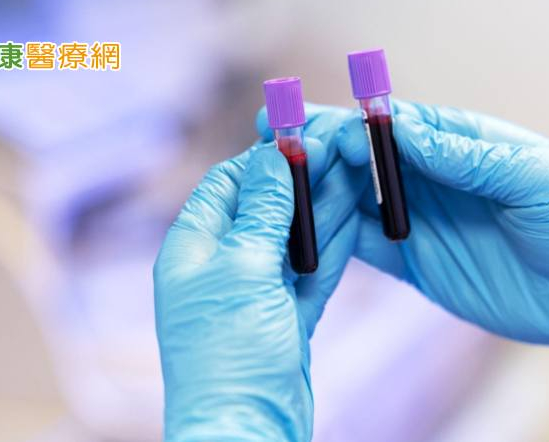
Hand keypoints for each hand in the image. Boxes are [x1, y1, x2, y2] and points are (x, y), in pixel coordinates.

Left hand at [153, 137, 363, 439]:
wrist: (247, 430)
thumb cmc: (228, 352)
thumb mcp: (242, 270)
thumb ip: (261, 211)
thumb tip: (272, 156)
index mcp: (191, 249)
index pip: (224, 185)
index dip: (261, 158)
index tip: (298, 135)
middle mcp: (220, 267)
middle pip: (263, 208)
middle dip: (299, 180)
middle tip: (341, 148)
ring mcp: (254, 294)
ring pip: (292, 238)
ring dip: (323, 208)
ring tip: (356, 170)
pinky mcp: (285, 317)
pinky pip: (311, 272)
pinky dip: (333, 247)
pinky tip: (357, 217)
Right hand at [259, 101, 548, 362]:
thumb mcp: (533, 177)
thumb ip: (467, 155)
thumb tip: (404, 129)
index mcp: (458, 144)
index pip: (393, 125)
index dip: (352, 123)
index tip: (317, 130)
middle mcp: (430, 178)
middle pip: (361, 158)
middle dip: (316, 148)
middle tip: (271, 141)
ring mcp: (416, 220)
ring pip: (351, 199)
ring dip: (313, 191)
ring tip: (271, 184)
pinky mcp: (410, 262)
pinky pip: (360, 246)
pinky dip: (329, 238)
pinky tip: (299, 231)